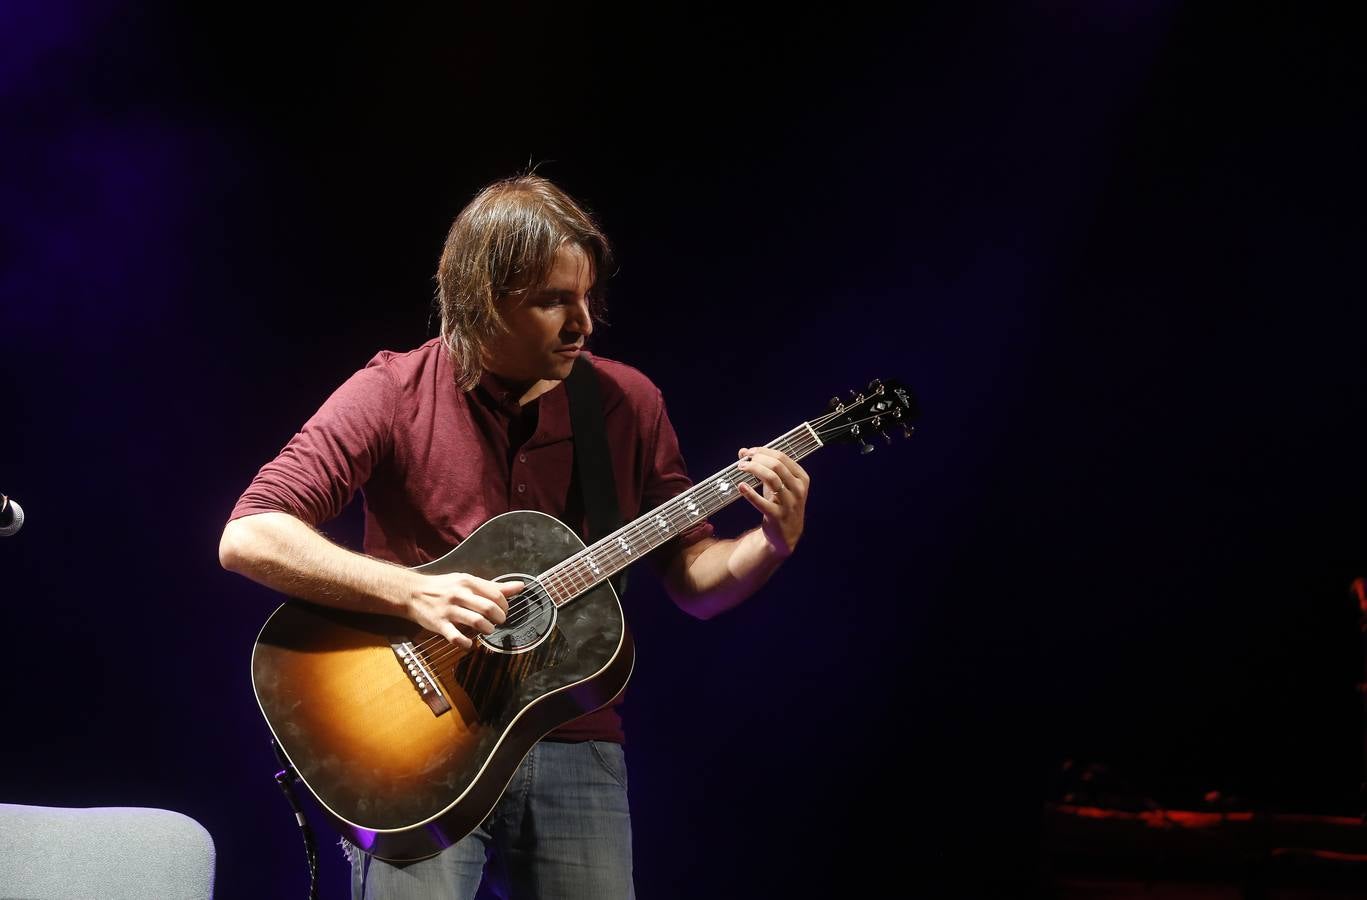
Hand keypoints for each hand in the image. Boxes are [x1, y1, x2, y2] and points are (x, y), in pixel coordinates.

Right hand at [405, 572, 521, 647]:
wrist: (412, 592)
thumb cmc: (444, 587)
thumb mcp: (467, 581)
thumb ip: (494, 586)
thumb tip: (520, 586)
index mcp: (468, 582)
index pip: (496, 594)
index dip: (505, 605)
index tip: (504, 611)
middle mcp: (459, 595)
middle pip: (489, 608)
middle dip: (500, 618)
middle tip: (499, 622)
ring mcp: (449, 610)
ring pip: (476, 621)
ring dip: (487, 629)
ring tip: (488, 630)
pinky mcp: (439, 624)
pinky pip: (456, 637)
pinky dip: (466, 643)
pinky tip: (469, 644)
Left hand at [736, 447, 809, 558]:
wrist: (787, 533)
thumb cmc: (781, 503)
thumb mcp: (776, 484)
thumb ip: (762, 466)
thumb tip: (743, 451)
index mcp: (801, 477)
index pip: (782, 457)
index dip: (763, 451)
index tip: (750, 452)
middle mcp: (798, 489)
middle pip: (777, 465)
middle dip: (757, 459)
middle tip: (743, 461)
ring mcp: (789, 503)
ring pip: (772, 478)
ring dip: (754, 470)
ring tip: (741, 468)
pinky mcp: (777, 516)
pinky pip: (762, 503)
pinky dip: (750, 494)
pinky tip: (741, 486)